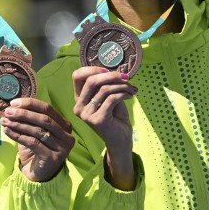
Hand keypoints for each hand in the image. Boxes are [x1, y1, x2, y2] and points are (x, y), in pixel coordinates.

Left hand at [1, 98, 74, 181]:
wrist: (39, 174)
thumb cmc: (37, 150)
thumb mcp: (35, 131)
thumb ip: (29, 119)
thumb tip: (13, 106)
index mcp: (65, 125)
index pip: (47, 109)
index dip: (30, 104)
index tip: (14, 103)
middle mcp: (67, 136)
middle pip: (44, 119)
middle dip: (23, 114)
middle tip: (7, 112)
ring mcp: (62, 148)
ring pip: (38, 131)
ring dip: (18, 124)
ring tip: (4, 121)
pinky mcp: (53, 158)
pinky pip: (32, 143)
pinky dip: (18, 136)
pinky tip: (7, 131)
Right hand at [73, 66, 137, 188]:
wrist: (121, 140)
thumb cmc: (116, 118)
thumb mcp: (109, 97)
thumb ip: (106, 85)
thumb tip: (113, 69)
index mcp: (79, 99)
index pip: (77, 76)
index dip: (92, 69)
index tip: (108, 70)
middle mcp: (79, 107)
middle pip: (91, 81)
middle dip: (112, 75)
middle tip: (126, 77)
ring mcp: (86, 115)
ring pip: (104, 89)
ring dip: (122, 86)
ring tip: (131, 88)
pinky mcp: (97, 120)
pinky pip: (111, 99)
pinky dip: (123, 94)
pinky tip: (130, 95)